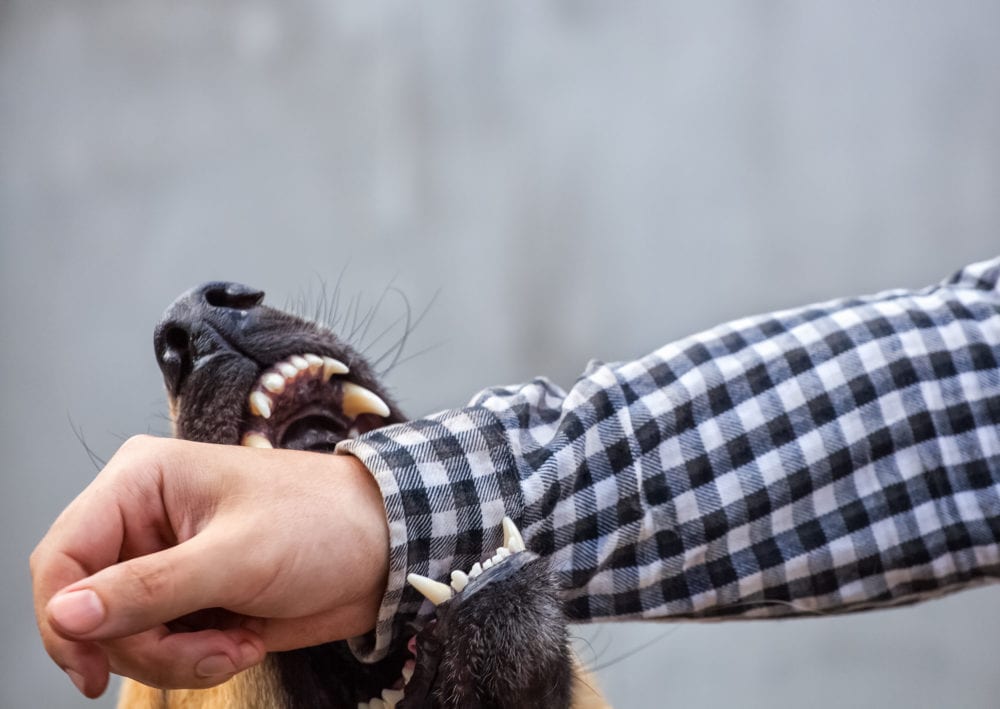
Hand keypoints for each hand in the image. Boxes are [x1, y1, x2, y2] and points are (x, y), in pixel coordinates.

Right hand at [30, 435, 388, 697]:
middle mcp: (144, 520)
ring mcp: (166, 563)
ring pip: (123, 638)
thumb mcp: (238, 556)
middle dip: (144, 646)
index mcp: (142, 482)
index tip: (92, 670)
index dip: (62, 618)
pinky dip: (196, 661)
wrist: (385, 550)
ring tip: (236, 644)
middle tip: (209, 650)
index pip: (62, 554)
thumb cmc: (323, 524)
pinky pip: (160, 649)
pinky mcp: (190, 598)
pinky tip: (242, 641)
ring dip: (177, 659)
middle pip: (88, 608)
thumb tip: (66, 615)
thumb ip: (149, 590)